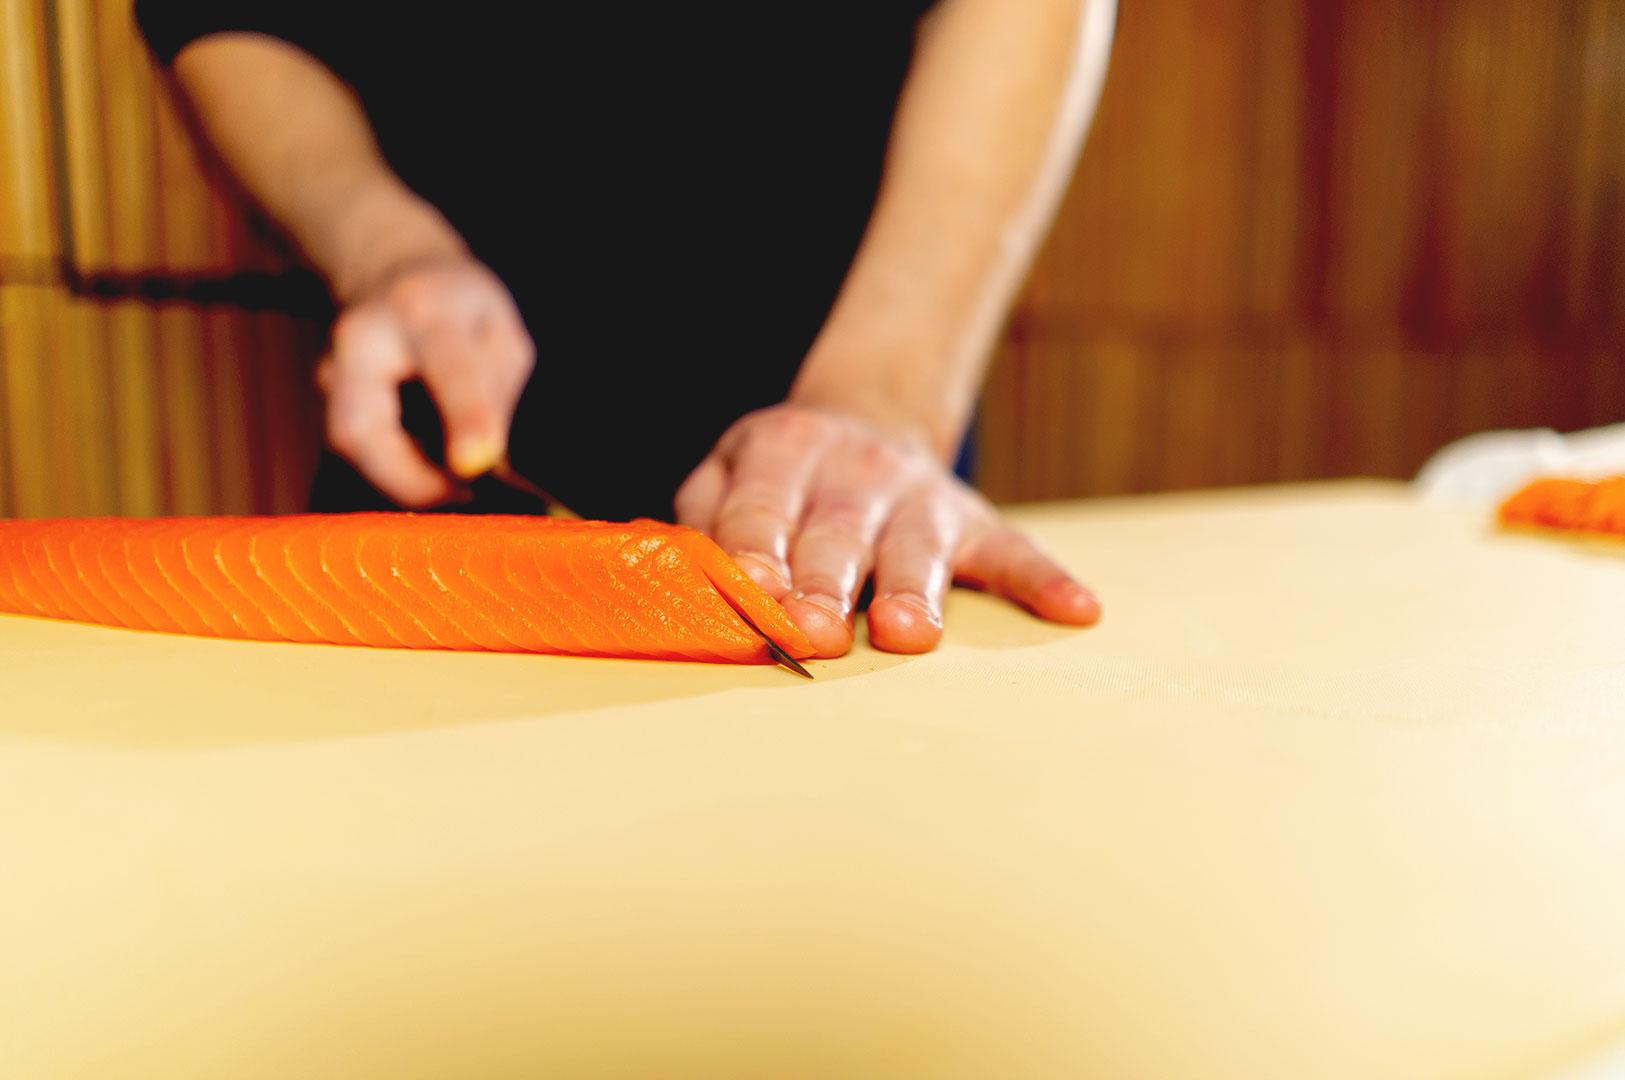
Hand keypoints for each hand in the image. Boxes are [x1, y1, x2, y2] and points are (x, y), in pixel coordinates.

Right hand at [318, 255, 534, 505]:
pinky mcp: (326, 400)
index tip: (478, 464)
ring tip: (453, 483)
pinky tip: (430, 470)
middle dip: (410, 480)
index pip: (444, 365)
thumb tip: (486, 461)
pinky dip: (395, 471)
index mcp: (421, 308)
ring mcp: (329, 371)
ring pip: (351, 447)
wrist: (392, 272)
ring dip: (405, 480)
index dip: (463, 417)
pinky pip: (355, 450)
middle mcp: (359, 339)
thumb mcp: (499, 332)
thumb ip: (495, 391)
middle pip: (360, 427)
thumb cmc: (459, 307)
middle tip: (464, 496)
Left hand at [675, 403, 1099, 656]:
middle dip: (822, 586)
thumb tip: (669, 572)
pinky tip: (1076, 610)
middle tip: (812, 633)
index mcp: (781, 454)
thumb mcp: (725, 468)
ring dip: (913, 590)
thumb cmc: (781, 473)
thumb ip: (701, 516)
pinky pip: (1014, 551)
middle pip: (833, 536)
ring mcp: (919, 497)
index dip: (752, 556)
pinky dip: (1044, 581)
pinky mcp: (974, 521)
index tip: (747, 595)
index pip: (760, 513)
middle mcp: (853, 472)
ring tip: (909, 633)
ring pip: (916, 548)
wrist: (868, 416)